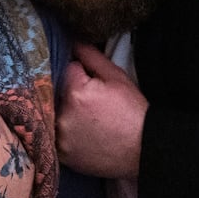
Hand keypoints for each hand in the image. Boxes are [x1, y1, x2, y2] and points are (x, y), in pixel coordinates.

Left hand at [57, 41, 147, 177]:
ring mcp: (60, 137)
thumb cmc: (133, 112)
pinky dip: (65, 134)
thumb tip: (73, 42)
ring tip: (89, 122)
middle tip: (93, 107)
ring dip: (65, 114)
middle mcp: (62, 115)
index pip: (68, 70)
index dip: (82, 75)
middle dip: (71, 94)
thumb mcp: (117, 78)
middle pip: (58, 93)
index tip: (95, 86)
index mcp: (76, 92)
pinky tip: (83, 135)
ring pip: (54, 114)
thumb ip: (91, 57)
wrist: (144, 150)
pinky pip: (55, 136)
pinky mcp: (61, 154)